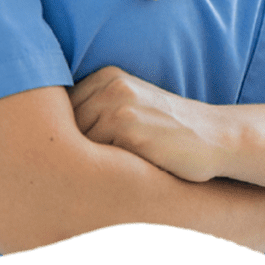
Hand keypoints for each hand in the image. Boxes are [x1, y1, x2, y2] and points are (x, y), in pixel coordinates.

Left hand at [69, 66, 226, 182]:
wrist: (215, 139)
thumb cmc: (168, 132)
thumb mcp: (132, 107)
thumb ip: (96, 111)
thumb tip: (49, 140)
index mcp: (108, 77)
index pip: (60, 108)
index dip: (56, 136)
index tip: (55, 158)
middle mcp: (110, 86)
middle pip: (62, 125)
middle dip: (61, 152)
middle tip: (60, 178)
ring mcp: (118, 106)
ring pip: (74, 144)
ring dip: (75, 167)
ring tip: (82, 186)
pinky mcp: (128, 131)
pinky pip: (94, 158)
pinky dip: (94, 175)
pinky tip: (102, 187)